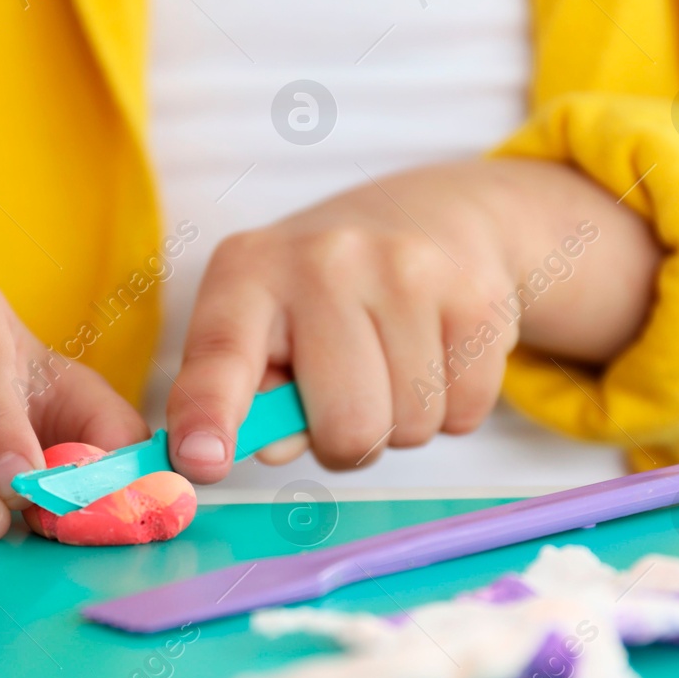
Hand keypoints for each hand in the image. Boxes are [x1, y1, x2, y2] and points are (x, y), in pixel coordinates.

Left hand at [165, 158, 660, 481]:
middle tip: (344, 392)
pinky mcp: (476, 295)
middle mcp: (324, 260)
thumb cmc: (323, 294)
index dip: (209, 415)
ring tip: (389, 363)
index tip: (202, 461)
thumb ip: (248, 398)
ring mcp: (406, 271)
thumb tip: (262, 446)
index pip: (220, 356)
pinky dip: (452, 406)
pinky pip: (466, 412)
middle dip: (346, 441)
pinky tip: (433, 353)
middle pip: (347, 428)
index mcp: (247, 274)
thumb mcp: (262, 326)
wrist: (430, 216)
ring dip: (401, 422)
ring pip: (410, 428)